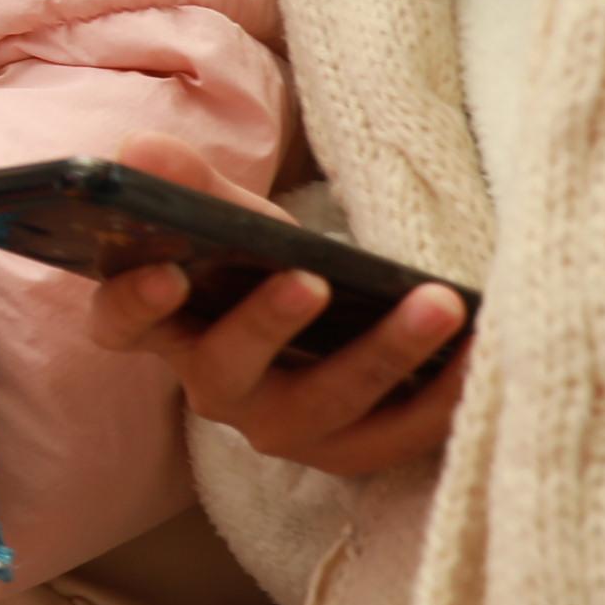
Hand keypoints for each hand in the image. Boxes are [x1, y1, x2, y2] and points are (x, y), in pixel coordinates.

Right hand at [78, 134, 468, 479]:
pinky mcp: (351, 452)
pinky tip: (482, 345)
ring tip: (438, 303)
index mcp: (167, 327)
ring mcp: (282, 427)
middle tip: (310, 280)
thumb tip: (140, 152)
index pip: (122, 325)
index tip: (165, 271)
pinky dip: (442, 394)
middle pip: (225, 370)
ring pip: (323, 405)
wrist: (332, 326)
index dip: (135, 303)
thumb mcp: (234, 218)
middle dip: (266, 326)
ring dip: (381, 355)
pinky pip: (397, 434)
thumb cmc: (266, 264)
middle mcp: (214, 388)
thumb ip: (192, 185)